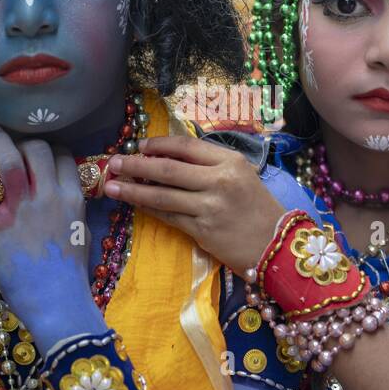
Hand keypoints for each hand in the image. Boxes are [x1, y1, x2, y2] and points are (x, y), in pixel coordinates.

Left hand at [0, 127, 101, 347]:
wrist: (58, 302)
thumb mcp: (82, 236)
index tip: (42, 152)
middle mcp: (49, 197)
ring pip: (10, 162)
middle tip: (16, 144)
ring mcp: (22, 211)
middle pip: (39, 151)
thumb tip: (67, 202)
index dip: (52, 150)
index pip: (64, 158)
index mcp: (72, 200)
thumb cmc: (71, 275)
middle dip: (27, 142)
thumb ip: (74, 213)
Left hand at [101, 135, 284, 275]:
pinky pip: (168, 216)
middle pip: (167, 169)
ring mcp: (210, 207)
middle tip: (115, 162)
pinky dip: (149, 209)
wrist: (277, 245)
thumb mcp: (242, 175)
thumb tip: (166, 158)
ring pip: (162, 195)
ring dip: (132, 190)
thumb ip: (210, 165)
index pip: (186, 146)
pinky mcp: (202, 231)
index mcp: (230, 162)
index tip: (139, 145)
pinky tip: (134, 204)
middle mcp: (219, 181)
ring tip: (111, 186)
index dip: (159, 145)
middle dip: (136, 165)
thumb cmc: (258, 208)